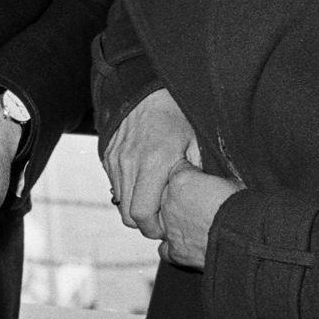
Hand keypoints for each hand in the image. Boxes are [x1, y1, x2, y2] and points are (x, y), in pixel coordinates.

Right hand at [102, 87, 197, 239]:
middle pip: (127, 214)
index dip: (153, 228)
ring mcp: (115, 159)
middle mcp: (129, 162)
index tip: (166, 227)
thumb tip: (209, 201)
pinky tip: (144, 181)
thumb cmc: (178, 116)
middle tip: (161, 218)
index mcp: (154, 162)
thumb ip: (199, 175)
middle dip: (144, 222)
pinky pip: (115, 184)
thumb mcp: (196, 143)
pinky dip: (127, 190)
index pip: (142, 214)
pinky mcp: (108, 155)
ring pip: (120, 201)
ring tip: (155, 198)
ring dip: (135, 205)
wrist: (149, 90)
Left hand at [156, 164, 239, 270]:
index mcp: (180, 179)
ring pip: (163, 220)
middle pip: (168, 195)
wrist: (245, 237)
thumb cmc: (242, 207)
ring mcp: (170, 227)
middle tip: (202, 203)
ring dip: (177, 221)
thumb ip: (212, 180)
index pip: (179, 170)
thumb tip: (213, 182)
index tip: (202, 180)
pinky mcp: (175, 250)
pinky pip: (165, 248)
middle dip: (183, 198)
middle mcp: (169, 202)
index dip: (192, 175)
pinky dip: (174, 246)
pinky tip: (187, 245)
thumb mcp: (230, 181)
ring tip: (197, 224)